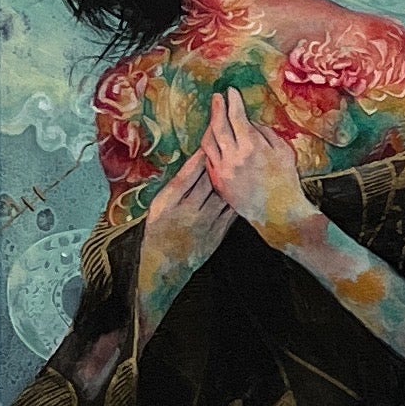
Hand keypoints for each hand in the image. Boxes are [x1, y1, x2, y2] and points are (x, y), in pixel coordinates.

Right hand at [134, 145, 232, 326]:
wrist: (166, 265)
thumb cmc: (159, 232)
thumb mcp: (158, 207)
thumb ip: (175, 187)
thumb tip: (196, 163)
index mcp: (169, 202)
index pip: (188, 173)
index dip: (201, 156)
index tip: (211, 140)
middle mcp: (188, 210)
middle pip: (209, 180)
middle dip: (221, 161)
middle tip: (232, 144)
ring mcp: (205, 222)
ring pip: (224, 194)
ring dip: (234, 177)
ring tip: (243, 161)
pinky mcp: (218, 232)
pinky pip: (231, 210)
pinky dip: (238, 197)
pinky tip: (246, 186)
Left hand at [201, 87, 323, 255]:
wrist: (278, 213)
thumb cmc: (286, 181)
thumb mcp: (283, 151)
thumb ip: (265, 133)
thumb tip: (250, 123)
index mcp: (252, 146)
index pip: (237, 117)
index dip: (233, 102)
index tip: (231, 92)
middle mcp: (233, 157)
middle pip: (218, 126)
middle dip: (217, 108)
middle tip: (217, 98)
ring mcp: (223, 171)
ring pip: (207, 142)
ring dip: (210, 127)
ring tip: (213, 119)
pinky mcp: (219, 182)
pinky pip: (208, 159)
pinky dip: (210, 147)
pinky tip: (214, 143)